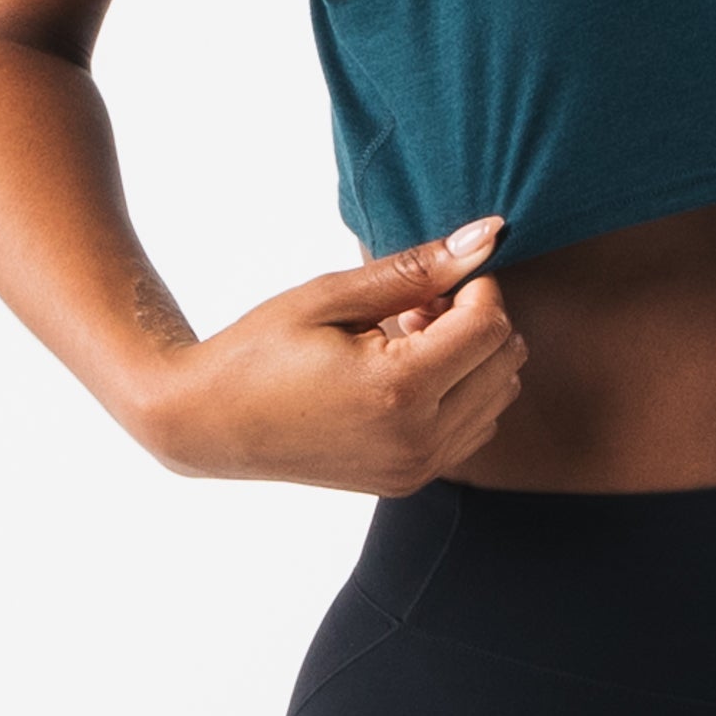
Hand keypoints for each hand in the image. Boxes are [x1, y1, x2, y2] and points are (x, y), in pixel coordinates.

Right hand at [136, 215, 528, 488]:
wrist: (209, 424)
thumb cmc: (259, 349)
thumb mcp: (332, 296)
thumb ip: (416, 270)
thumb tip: (489, 235)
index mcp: (398, 390)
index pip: (490, 326)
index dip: (475, 286)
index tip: (432, 277)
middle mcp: (417, 440)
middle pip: (506, 362)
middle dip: (476, 322)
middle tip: (417, 307)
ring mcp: (415, 468)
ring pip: (500, 396)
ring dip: (471, 359)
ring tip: (408, 340)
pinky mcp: (409, 480)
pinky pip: (475, 429)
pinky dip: (460, 393)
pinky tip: (406, 375)